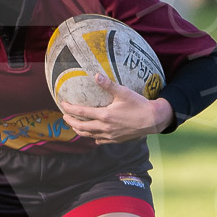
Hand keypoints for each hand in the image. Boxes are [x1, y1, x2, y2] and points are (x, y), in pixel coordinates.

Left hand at [57, 74, 172, 143]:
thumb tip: (95, 75)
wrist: (153, 120)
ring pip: (89, 135)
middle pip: (81, 127)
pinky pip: (99, 141)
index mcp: (104, 116)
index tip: (62, 104)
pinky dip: (93, 137)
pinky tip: (92, 134)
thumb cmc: (139, 105)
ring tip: (74, 125)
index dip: (70, 109)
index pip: (81, 113)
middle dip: (70, 122)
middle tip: (64, 116)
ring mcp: (109, 136)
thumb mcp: (123, 92)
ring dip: (79, 130)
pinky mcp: (115, 140)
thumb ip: (108, 85)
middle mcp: (104, 128)